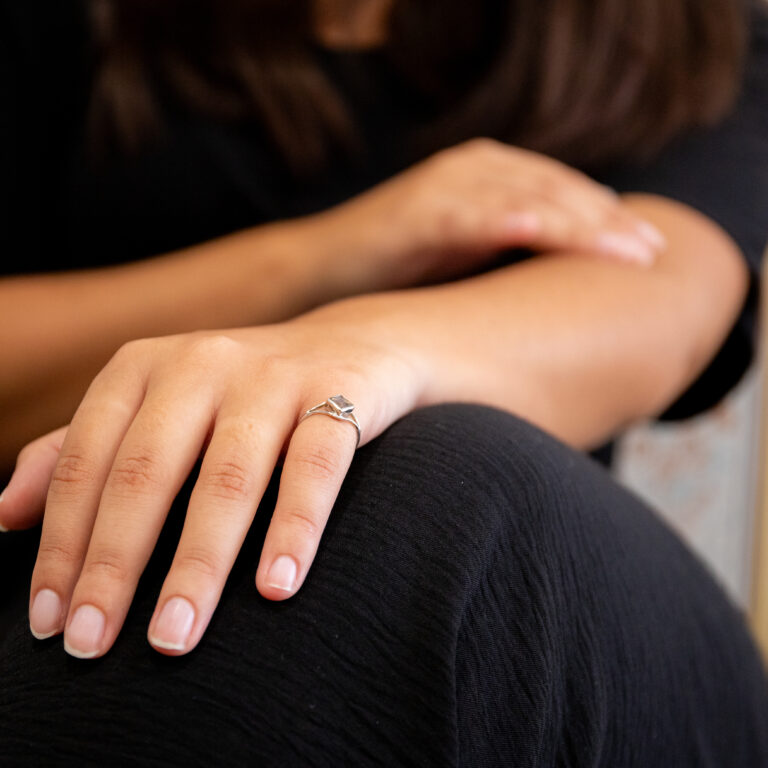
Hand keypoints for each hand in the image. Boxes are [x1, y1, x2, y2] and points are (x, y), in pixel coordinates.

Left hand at [0, 317, 422, 657]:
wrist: (350, 344)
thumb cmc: (241, 392)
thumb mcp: (156, 405)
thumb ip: (81, 450)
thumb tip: (6, 516)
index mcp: (144, 366)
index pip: (85, 461)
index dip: (60, 544)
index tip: (49, 622)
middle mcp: (202, 362)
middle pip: (146, 471)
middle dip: (113, 564)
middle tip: (91, 644)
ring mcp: (273, 376)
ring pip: (227, 477)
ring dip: (197, 563)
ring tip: (174, 634)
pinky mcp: (340, 392)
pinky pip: (315, 466)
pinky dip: (294, 527)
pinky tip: (276, 588)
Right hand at [314, 137, 665, 287]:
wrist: (320, 271)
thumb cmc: (394, 272)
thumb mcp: (464, 259)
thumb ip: (506, 255)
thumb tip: (554, 285)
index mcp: (488, 179)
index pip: (562, 192)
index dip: (606, 218)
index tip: (648, 249)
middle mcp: (474, 170)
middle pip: (557, 190)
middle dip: (608, 220)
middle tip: (652, 252)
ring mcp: (447, 186)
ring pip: (529, 198)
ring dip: (581, 223)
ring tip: (626, 250)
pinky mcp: (420, 210)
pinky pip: (477, 214)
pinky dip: (513, 219)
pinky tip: (545, 231)